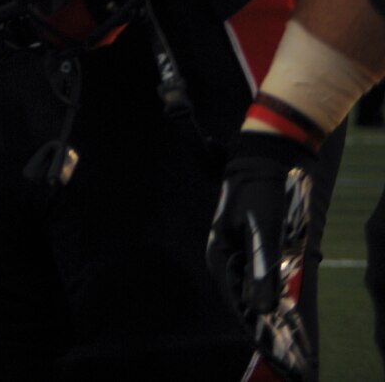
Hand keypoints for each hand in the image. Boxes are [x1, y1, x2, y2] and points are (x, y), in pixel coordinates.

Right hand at [207, 131, 318, 381]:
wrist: (267, 158)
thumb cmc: (264, 192)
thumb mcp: (266, 231)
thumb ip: (263, 270)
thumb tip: (264, 311)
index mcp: (221, 257)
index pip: (241, 306)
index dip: (262, 334)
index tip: (282, 357)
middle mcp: (226, 259)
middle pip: (248, 303)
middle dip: (269, 332)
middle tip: (295, 359)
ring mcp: (239, 254)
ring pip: (257, 294)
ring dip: (274, 317)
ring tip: (295, 344)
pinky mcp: (253, 249)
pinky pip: (264, 281)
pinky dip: (277, 299)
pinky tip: (291, 311)